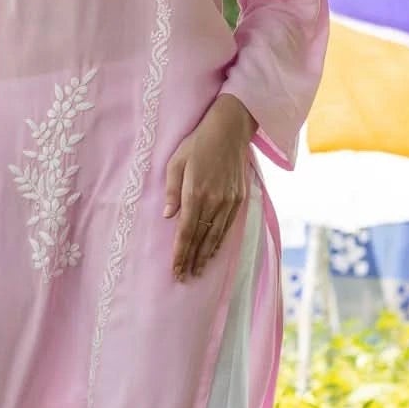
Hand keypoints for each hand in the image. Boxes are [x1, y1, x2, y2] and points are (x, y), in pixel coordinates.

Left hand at [163, 94, 254, 279]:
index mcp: (194, 193)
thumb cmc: (197, 143)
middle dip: (191, 260)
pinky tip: (213, 251)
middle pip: (200, 238)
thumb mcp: (176, 162)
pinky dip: (219, 241)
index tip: (175, 269)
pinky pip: (228, 226)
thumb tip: (169, 217)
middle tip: (184, 277)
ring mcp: (229, 201)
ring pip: (216, 235)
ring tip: (198, 270)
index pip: (185, 231)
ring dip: (206, 255)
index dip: (180, 253)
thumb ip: (172, 191)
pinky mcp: (239, 198)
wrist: (230, 130)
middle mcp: (213, 201)